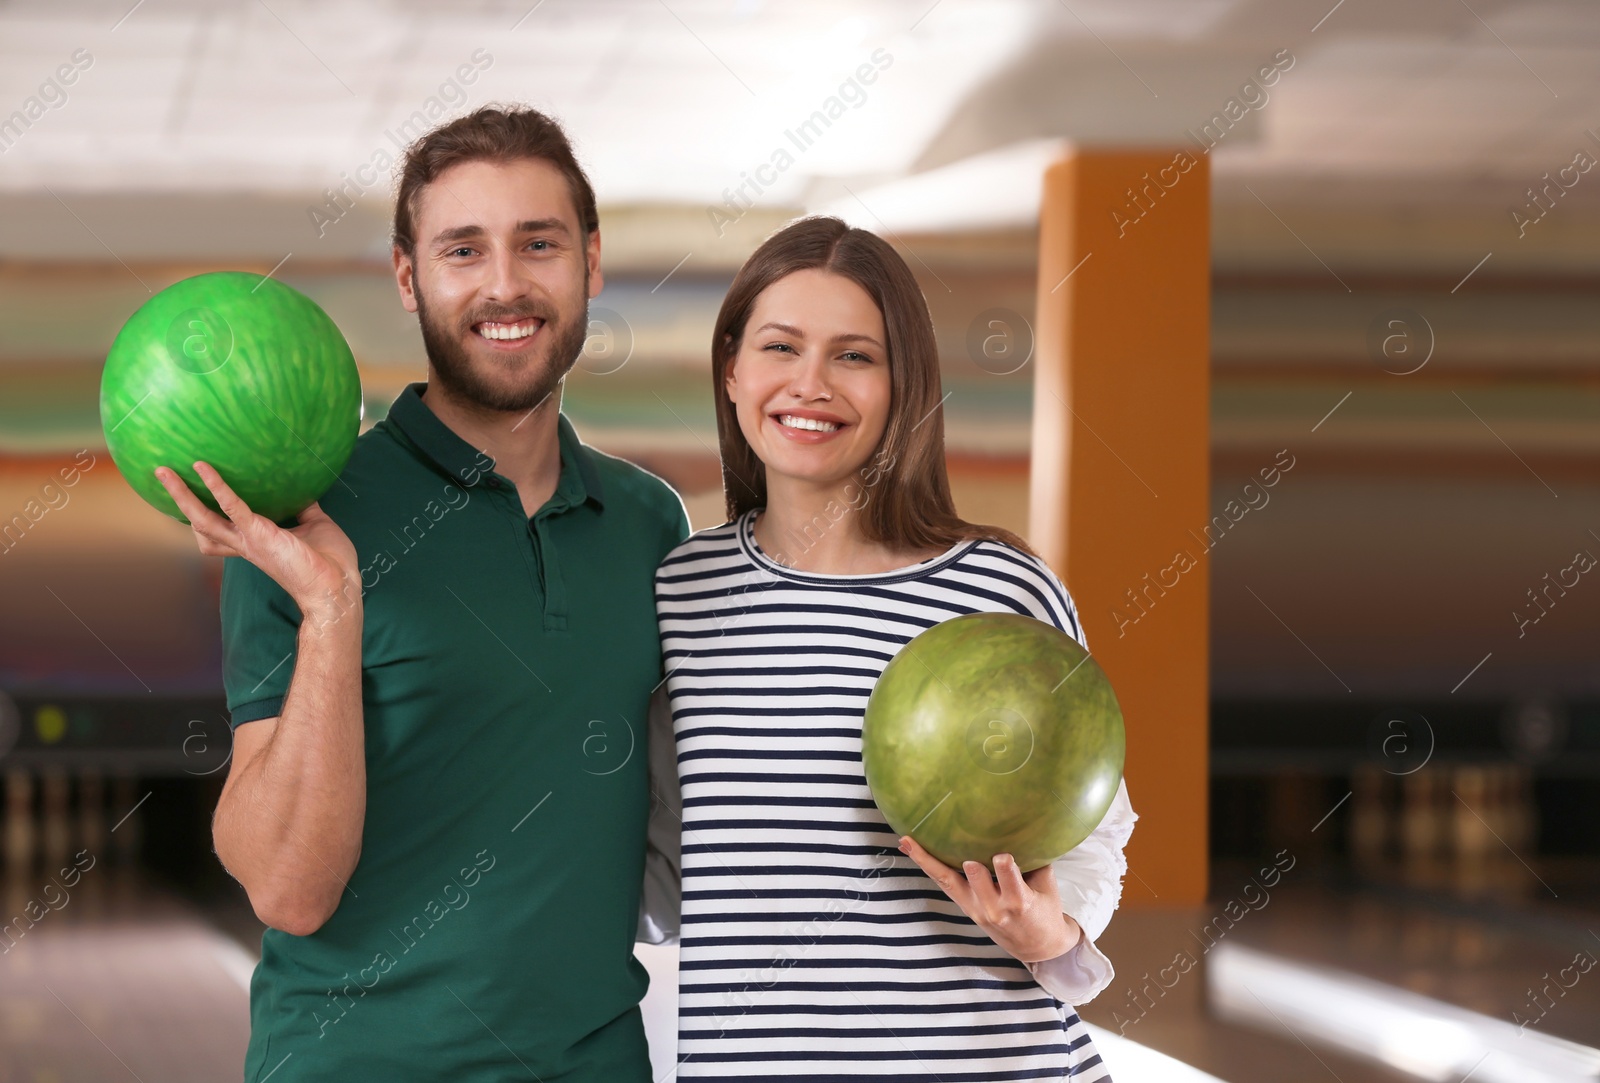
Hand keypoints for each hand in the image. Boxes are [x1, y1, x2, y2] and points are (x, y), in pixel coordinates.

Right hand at [154, 462, 360, 626]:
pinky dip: (217, 487)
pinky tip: (204, 469)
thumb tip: (304, 489)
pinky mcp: (259, 535)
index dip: (202, 514)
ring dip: (181, 495)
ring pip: (203, 519)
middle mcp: (245, 543)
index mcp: (256, 541)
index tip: (188, 493)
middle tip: (162, 476)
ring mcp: (249, 540)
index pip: (219, 530)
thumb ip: (304, 509)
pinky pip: (232, 507)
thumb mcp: (315, 525)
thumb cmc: (329, 561)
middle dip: (179, 501)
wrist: (338, 585)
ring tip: (164, 472)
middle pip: (200, 524)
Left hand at [899, 835, 1080, 963]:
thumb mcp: (1048, 887)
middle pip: (975, 875)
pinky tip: (909, 848)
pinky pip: (943, 883)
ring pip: (947, 880)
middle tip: (961, 842)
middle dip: (973, 864)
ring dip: (928, 859)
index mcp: (1019, 900)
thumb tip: (1026, 825)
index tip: (1003, 854)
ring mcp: (975, 907)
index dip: (1004, 864)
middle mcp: (993, 906)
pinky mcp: (964, 906)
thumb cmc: (1045, 911)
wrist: (1036, 947)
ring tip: (907, 840)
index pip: (1009, 876)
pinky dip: (926, 864)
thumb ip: (1037, 859)